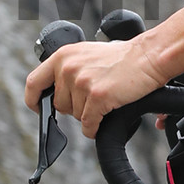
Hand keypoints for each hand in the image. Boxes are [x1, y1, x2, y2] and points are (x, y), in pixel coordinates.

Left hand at [24, 37, 164, 136]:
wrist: (148, 57)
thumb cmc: (123, 57)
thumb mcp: (87, 54)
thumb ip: (68, 69)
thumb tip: (58, 91)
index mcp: (63, 56)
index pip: (34, 83)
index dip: (34, 100)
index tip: (39, 109)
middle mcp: (68, 68)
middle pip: (58, 105)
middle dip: (74, 108)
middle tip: (92, 98)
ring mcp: (82, 82)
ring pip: (75, 115)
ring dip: (89, 115)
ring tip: (104, 100)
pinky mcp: (97, 96)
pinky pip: (88, 124)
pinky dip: (94, 128)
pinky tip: (102, 120)